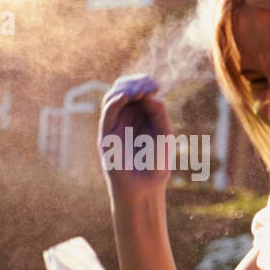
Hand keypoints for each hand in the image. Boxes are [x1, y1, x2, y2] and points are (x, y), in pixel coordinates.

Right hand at [98, 74, 173, 200]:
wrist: (144, 186)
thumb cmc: (156, 163)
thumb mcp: (164, 133)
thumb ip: (157, 113)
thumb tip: (148, 95)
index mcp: (143, 115)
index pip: (139, 90)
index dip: (145, 83)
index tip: (156, 87)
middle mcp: (127, 117)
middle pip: (124, 88)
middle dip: (134, 83)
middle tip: (146, 87)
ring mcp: (115, 124)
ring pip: (113, 96)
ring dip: (124, 89)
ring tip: (138, 92)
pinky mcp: (106, 133)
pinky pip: (107, 111)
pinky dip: (115, 100)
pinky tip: (126, 97)